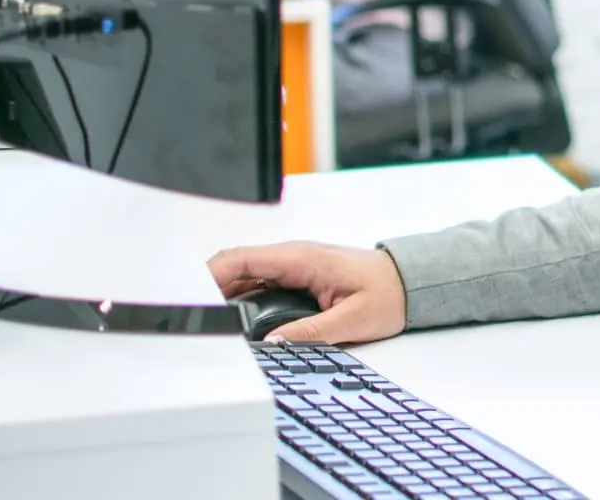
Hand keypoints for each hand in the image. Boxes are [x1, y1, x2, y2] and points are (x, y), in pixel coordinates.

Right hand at [208, 241, 406, 344]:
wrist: (410, 282)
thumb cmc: (389, 293)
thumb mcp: (354, 319)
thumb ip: (313, 332)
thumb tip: (273, 343)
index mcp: (302, 259)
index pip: (242, 258)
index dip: (209, 275)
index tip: (189, 296)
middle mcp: (293, 257)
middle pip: (235, 267)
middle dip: (207, 288)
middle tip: (190, 317)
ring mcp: (293, 267)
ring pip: (244, 276)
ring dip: (223, 296)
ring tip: (205, 323)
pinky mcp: (296, 278)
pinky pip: (259, 285)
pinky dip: (240, 300)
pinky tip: (232, 320)